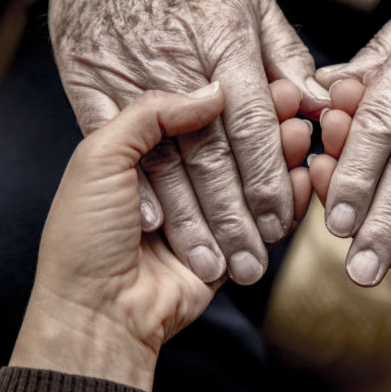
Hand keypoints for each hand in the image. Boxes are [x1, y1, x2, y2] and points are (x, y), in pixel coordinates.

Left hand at [8, 84, 311, 390]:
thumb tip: (211, 92)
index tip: (263, 79)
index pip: (199, 115)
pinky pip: (269, 221)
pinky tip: (305, 178)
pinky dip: (289, 201)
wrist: (98, 313)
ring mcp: (210, 215)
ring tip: (302, 135)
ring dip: (282, 157)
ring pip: (255, 179)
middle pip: (234, 144)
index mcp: (146, 153)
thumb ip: (149, 115)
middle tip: (294, 102)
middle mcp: (181, 181)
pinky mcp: (233, 246)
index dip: (233, 96)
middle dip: (265, 124)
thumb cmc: (85, 236)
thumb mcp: (99, 159)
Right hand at [26, 0, 326, 283]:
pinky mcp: (88, 81)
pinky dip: (137, 184)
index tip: (281, 219)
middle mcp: (177, 60)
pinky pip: (112, 144)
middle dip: (234, 216)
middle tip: (251, 262)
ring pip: (165, 159)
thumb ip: (284, 54)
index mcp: (223, 37)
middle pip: (212, 153)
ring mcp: (127, 72)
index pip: (253, 123)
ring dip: (191, 220)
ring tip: (213, 262)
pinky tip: (158, 224)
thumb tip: (314, 103)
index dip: (268, 177)